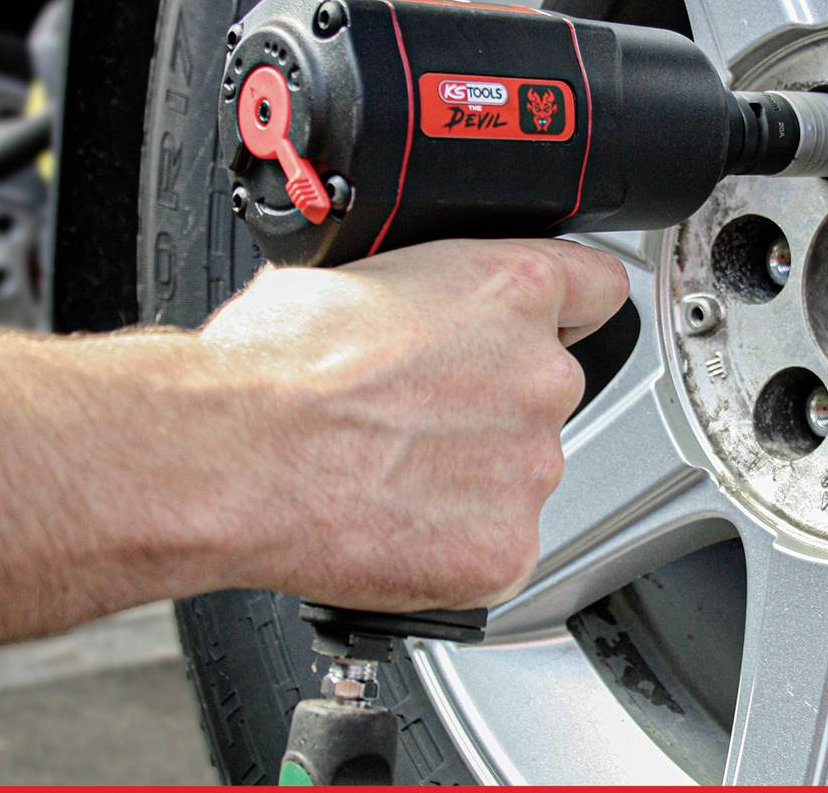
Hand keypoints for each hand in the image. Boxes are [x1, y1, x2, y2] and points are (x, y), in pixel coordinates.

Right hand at [198, 238, 629, 611]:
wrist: (229, 457)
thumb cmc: (270, 367)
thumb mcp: (354, 277)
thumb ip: (424, 295)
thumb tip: (414, 312)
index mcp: (512, 291)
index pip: (598, 288)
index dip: (571, 308)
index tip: (561, 322)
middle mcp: (541, 377)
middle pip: (547, 391)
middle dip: (493, 406)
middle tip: (416, 420)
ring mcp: (530, 469)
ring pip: (519, 472)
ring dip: (472, 477)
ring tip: (387, 475)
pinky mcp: (505, 550)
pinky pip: (496, 545)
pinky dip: (454, 544)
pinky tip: (394, 525)